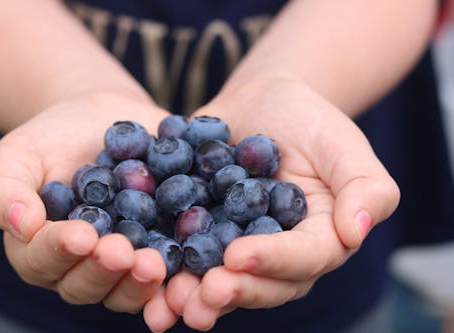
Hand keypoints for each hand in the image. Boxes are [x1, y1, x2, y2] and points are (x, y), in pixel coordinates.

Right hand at [0, 91, 178, 330]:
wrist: (101, 119)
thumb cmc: (51, 139)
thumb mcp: (17, 155)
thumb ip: (3, 192)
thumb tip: (21, 226)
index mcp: (42, 250)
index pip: (44, 261)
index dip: (60, 251)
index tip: (82, 235)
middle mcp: (83, 265)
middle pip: (88, 284)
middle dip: (105, 271)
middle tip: (123, 253)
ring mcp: (124, 260)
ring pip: (127, 287)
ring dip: (140, 282)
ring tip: (156, 263)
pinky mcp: (160, 246)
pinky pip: (169, 268)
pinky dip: (179, 274)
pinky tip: (191, 264)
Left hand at [163, 80, 399, 329]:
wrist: (262, 102)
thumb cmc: (310, 119)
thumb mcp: (344, 143)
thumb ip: (365, 188)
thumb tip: (357, 233)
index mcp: (317, 238)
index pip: (304, 259)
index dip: (274, 261)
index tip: (240, 256)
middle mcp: (277, 252)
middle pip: (261, 282)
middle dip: (232, 290)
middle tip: (203, 295)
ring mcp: (236, 244)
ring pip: (220, 278)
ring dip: (195, 293)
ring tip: (170, 302)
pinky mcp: (202, 230)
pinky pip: (185, 251)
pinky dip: (166, 264)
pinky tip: (143, 268)